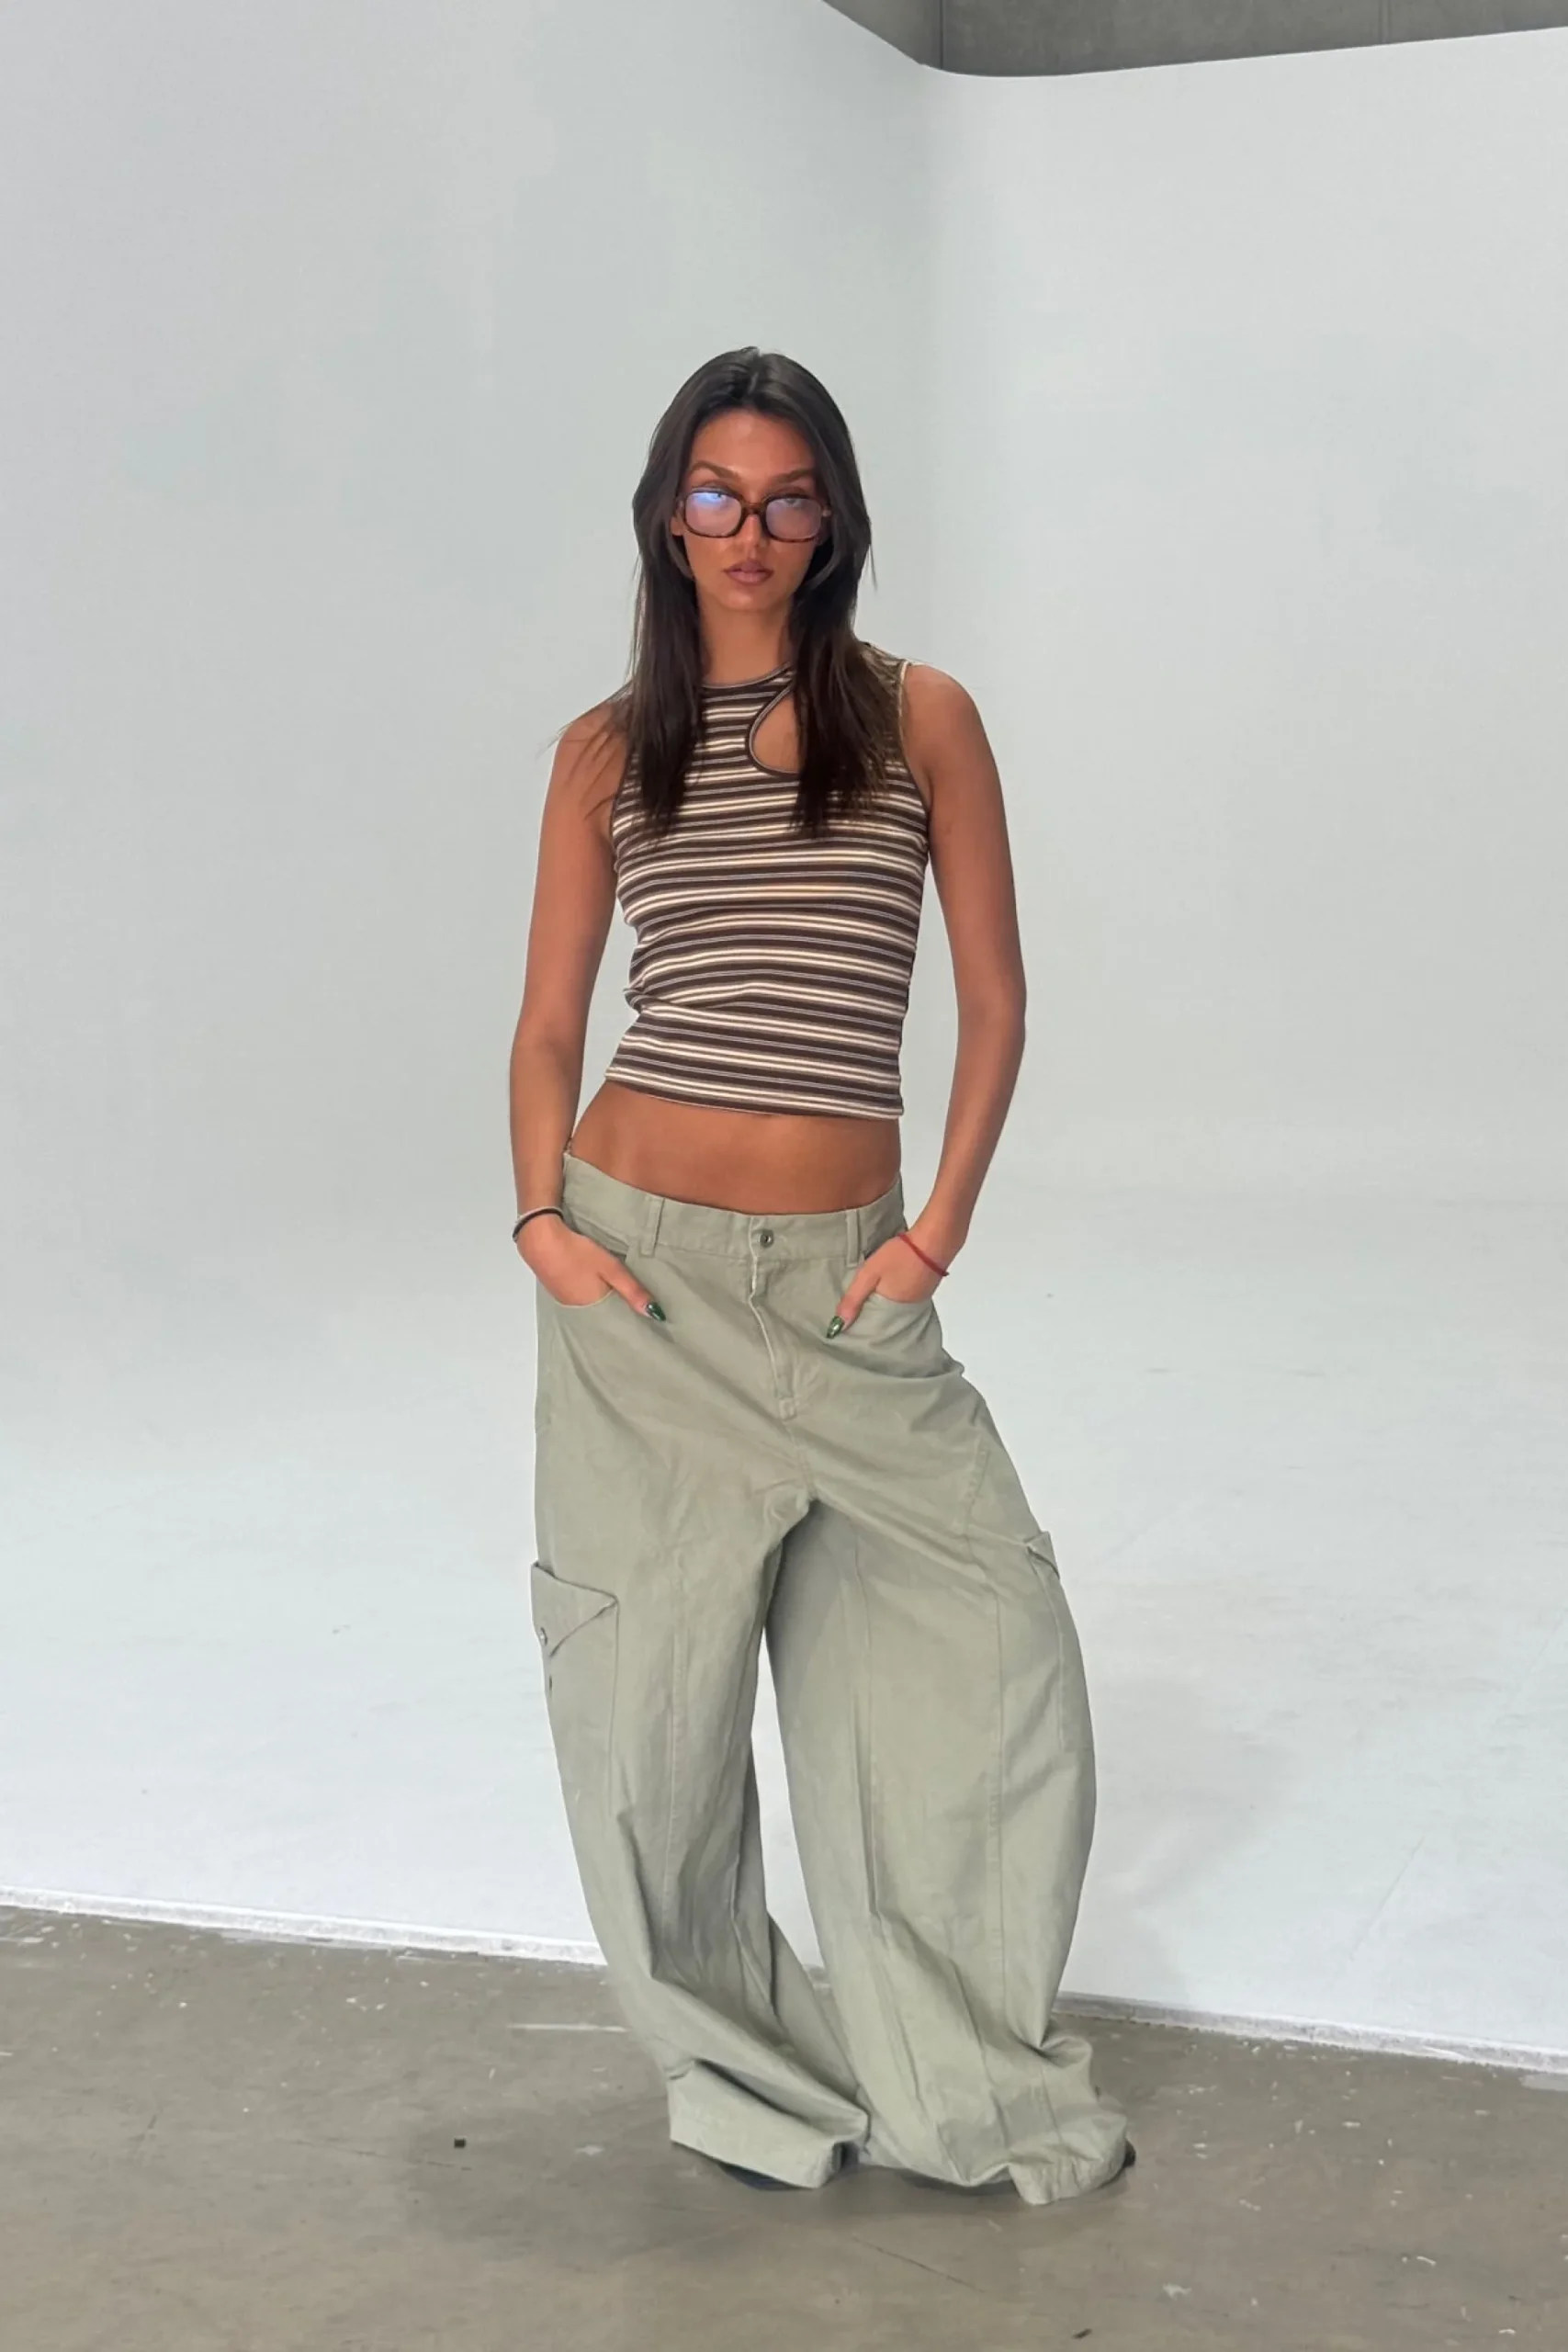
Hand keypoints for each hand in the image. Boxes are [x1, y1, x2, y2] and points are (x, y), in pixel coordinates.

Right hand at [516, 1217, 664, 1318]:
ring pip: (592, 1306)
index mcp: (594, 1308)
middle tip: (638, 1308)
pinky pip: (581, 1298)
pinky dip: (591, 1295)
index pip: (617, 1322)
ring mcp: (566, 1301)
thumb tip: (656, 1315)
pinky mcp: (558, 1290)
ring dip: (604, 1303)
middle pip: (604, 1315)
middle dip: (619, 1312)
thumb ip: (632, 1290)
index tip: (647, 1321)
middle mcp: (579, 1310)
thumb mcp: (611, 1268)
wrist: (540, 1240)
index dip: (631, 1319)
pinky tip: (597, 1287)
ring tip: (621, 1298)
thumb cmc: (578, 1253)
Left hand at [828, 1231, 941, 1332]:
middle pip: (883, 1318)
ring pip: (893, 1308)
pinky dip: (894, 1295)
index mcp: (891, 1312)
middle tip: (852, 1308)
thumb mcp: (869, 1274)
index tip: (844, 1322)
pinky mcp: (924, 1290)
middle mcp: (906, 1312)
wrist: (933, 1239)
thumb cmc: (901, 1254)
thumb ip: (853, 1299)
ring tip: (868, 1297)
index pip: (871, 1327)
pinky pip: (904, 1299)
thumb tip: (838, 1325)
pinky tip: (887, 1286)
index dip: (858, 1323)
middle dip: (869, 1314)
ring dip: (882, 1304)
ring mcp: (918, 1301)